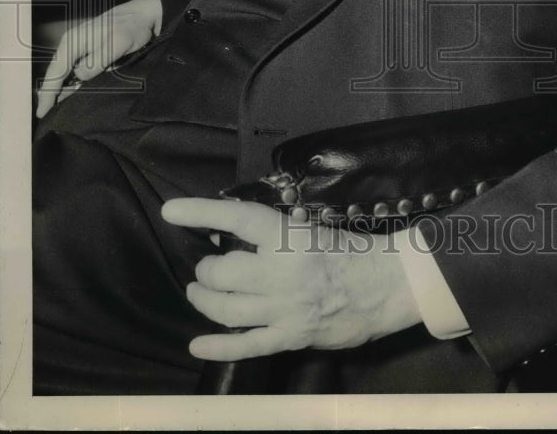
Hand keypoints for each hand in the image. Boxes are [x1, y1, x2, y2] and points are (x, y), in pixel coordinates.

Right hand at [36, 0, 162, 116]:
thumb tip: (79, 76)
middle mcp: (71, 45)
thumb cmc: (130, 27)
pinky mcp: (87, 53)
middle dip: (49, 94)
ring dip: (60, 90)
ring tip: (55, 111)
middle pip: (55, 74)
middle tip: (46, 116)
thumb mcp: (117, 43)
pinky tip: (71, 95)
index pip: (55, 71)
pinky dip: (70, 84)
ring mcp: (78, 49)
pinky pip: (74, 71)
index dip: (48, 92)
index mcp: (73, 42)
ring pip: (64, 74)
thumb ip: (97, 60)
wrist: (141, 16)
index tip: (42, 112)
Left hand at [161, 198, 421, 361]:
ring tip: (200, 292)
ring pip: (226, 308)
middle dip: (207, 269)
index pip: (235, 218)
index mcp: (288, 236)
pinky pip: (246, 346)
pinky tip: (197, 346)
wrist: (386, 284)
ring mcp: (283, 308)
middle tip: (208, 266)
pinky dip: (218, 347)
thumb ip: (277, 233)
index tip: (170, 211)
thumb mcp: (311, 227)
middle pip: (222, 271)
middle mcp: (280, 272)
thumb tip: (237, 233)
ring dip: (205, 299)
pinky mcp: (290, 337)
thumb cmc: (351, 248)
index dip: (200, 213)